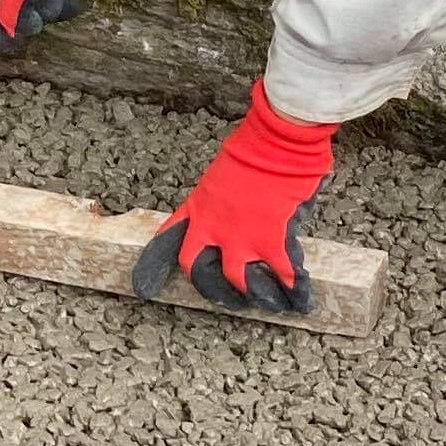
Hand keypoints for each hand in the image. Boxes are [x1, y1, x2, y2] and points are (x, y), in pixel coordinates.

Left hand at [132, 84, 336, 313]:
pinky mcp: (270, 241)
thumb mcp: (221, 174)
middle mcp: (213, 228)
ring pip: (237, 280)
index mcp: (197, 209)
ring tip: (266, 302)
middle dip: (211, 289)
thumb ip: (223, 198)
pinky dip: (292, 288)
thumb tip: (239, 210)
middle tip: (225, 298)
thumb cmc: (253, 148)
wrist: (275, 143)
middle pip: (198, 271)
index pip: (169, 239)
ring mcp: (240, 238)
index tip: (146, 285)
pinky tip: (299, 297)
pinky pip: (280, 273)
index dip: (157, 264)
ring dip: (251, 294)